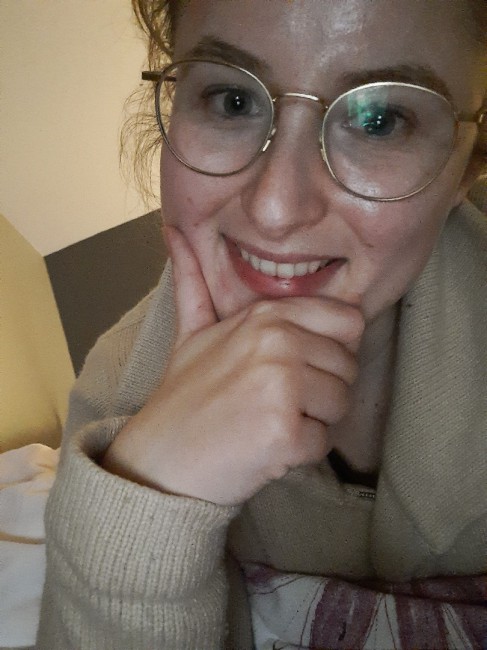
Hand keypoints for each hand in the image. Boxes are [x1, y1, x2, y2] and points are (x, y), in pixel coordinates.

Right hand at [103, 227, 363, 504]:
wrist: (159, 460)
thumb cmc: (182, 398)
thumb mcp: (190, 333)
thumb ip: (193, 283)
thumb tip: (172, 231)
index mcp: (266, 315)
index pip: (349, 321)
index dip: (331, 350)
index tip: (300, 368)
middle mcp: (278, 341)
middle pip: (349, 367)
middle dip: (322, 391)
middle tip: (275, 403)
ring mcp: (282, 385)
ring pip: (342, 405)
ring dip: (312, 423)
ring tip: (267, 423)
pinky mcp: (284, 431)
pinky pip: (323, 443)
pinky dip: (298, 454)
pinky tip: (263, 448)